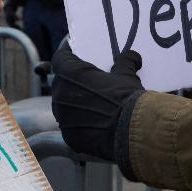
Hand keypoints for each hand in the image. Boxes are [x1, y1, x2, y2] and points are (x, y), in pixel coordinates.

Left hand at [51, 46, 144, 161]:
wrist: (131, 131)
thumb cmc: (126, 98)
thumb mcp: (126, 75)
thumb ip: (124, 62)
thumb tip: (132, 56)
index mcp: (70, 73)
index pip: (60, 58)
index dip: (67, 55)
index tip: (75, 54)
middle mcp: (60, 94)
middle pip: (61, 83)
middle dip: (73, 81)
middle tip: (88, 82)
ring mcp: (62, 118)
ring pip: (64, 106)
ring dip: (75, 103)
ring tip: (93, 104)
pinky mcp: (68, 136)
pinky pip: (71, 125)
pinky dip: (80, 123)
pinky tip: (95, 124)